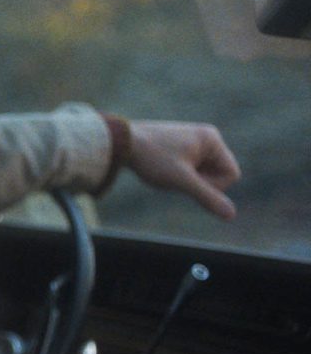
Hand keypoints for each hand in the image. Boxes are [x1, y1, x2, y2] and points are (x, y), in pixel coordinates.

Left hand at [126, 120, 240, 220]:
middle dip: (199, 182)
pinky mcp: (181, 148)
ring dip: (187, 180)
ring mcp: (193, 142)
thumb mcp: (181, 181)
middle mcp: (206, 137)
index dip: (213, 186)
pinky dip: (179, 175)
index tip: (187, 181)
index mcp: (212, 139)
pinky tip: (162, 169)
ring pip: (204, 175)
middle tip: (174, 175)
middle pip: (219, 175)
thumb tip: (231, 215)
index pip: (232, 175)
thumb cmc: (152, 159)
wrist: (121, 143)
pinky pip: (191, 170)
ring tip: (166, 171)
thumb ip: (207, 197)